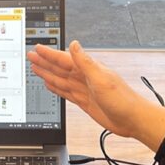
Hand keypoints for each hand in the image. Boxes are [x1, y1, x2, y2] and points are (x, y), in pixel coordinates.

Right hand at [27, 40, 164, 151]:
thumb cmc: (122, 99)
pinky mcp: (84, 102)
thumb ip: (85, 62)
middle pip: (59, 68)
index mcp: (88, 69)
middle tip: (31, 55)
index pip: (64, 59)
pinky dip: (56, 88)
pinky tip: (50, 84)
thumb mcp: (101, 79)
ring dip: (47, 73)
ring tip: (35, 68)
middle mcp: (84, 78)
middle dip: (45, 62)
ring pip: (60, 79)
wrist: (133, 120)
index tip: (38, 48)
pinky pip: (66, 92)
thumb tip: (74, 44)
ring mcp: (84, 90)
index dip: (50, 54)